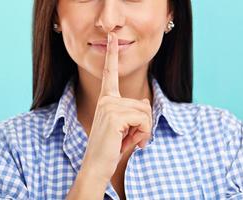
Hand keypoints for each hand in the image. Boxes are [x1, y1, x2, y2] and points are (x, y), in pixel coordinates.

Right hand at [80, 32, 152, 182]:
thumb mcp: (124, 128)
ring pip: (145, 112)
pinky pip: (144, 120)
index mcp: (106, 99)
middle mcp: (107, 99)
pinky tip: (131, 144)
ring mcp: (109, 106)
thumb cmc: (111, 148)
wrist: (97, 165)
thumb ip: (133, 113)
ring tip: (130, 141)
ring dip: (144, 131)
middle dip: (144, 125)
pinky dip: (143, 134)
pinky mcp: (115, 115)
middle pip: (143, 103)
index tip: (112, 38)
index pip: (109, 74)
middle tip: (132, 138)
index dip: (111, 55)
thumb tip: (144, 103)